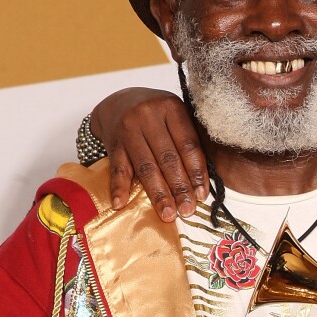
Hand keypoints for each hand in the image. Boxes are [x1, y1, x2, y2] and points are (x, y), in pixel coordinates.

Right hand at [90, 88, 207, 220]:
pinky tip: (121, 204)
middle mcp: (149, 116)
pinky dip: (119, 188)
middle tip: (187, 210)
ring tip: (167, 214)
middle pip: (168, 158)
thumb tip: (202, 180)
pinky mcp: (113, 143)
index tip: (202, 194)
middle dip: (180, 187)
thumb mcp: (174, 115)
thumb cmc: (155, 114)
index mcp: (171, 107)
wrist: (118, 102)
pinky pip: (118, 168)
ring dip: (157, 194)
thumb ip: (188, 139)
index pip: (188, 144)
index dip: (196, 171)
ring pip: (146, 166)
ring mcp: (129, 129)